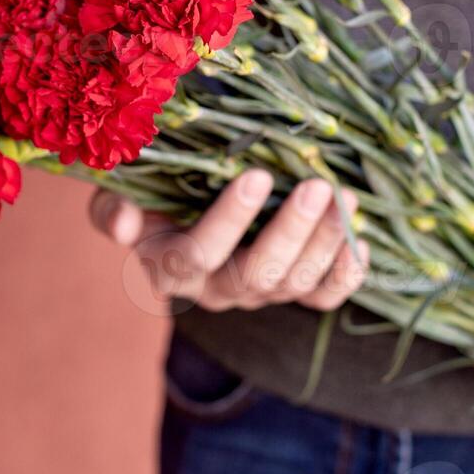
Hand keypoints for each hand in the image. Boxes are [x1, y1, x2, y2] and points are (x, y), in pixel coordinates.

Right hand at [88, 170, 369, 312]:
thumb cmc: (148, 195)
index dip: (229, 220)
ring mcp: (257, 294)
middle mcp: (215, 289)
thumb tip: (128, 221)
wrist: (180, 213)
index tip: (256, 175)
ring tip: (346, 198)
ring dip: (324, 243)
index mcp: (170, 266)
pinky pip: (323, 297)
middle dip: (290, 230)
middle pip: (256, 273)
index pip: (199, 253)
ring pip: (295, 283)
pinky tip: (360, 241)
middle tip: (317, 185)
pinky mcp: (291, 292)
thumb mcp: (118, 196)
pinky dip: (346, 275)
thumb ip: (113, 210)